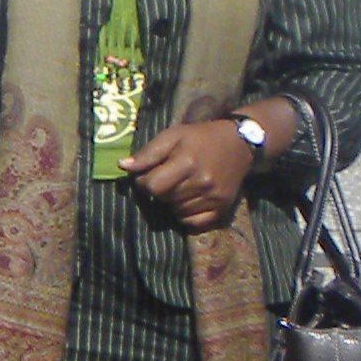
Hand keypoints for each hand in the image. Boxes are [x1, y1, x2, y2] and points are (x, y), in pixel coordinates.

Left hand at [126, 115, 263, 232]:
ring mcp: (214, 197)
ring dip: (171, 202)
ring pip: (177, 211)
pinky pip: (194, 223)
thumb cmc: (199, 138)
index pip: (153, 186)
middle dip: (158, 190)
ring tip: (178, 186)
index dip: (143, 182)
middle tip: (165, 179)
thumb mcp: (172, 136)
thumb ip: (148, 154)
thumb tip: (122, 167)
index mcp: (187, 163)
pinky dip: (186, 215)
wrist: (238, 144)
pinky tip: (187, 201)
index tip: (148, 174)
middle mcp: (202, 183)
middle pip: (164, 199)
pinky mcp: (223, 208)